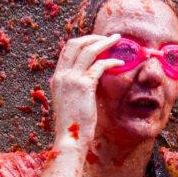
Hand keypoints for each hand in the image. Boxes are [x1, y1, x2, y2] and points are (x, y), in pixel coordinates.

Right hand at [49, 33, 123, 152]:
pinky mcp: (83, 86)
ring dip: (104, 43)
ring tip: (117, 40)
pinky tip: (120, 63)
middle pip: (75, 44)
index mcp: (57, 78)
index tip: (96, 42)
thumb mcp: (70, 101)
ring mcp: (71, 79)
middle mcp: (61, 75)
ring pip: (88, 50)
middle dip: (93, 37)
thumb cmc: (73, 124)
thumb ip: (76, 87)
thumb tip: (91, 78)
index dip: (83, 42)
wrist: (70, 139)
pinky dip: (111, 61)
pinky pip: (99, 66)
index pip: (67, 50)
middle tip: (108, 38)